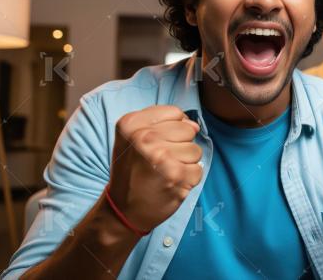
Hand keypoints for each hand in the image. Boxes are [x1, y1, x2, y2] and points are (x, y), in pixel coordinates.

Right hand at [109, 105, 202, 231]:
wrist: (124, 209)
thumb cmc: (132, 170)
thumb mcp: (133, 138)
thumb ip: (162, 122)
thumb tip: (194, 125)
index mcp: (131, 124)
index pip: (175, 113)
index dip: (172, 128)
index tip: (156, 143)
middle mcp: (145, 138)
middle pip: (188, 130)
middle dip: (180, 145)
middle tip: (160, 161)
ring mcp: (162, 157)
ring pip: (196, 150)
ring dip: (185, 163)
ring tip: (165, 172)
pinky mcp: (176, 176)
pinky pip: (198, 169)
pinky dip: (188, 179)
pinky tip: (171, 183)